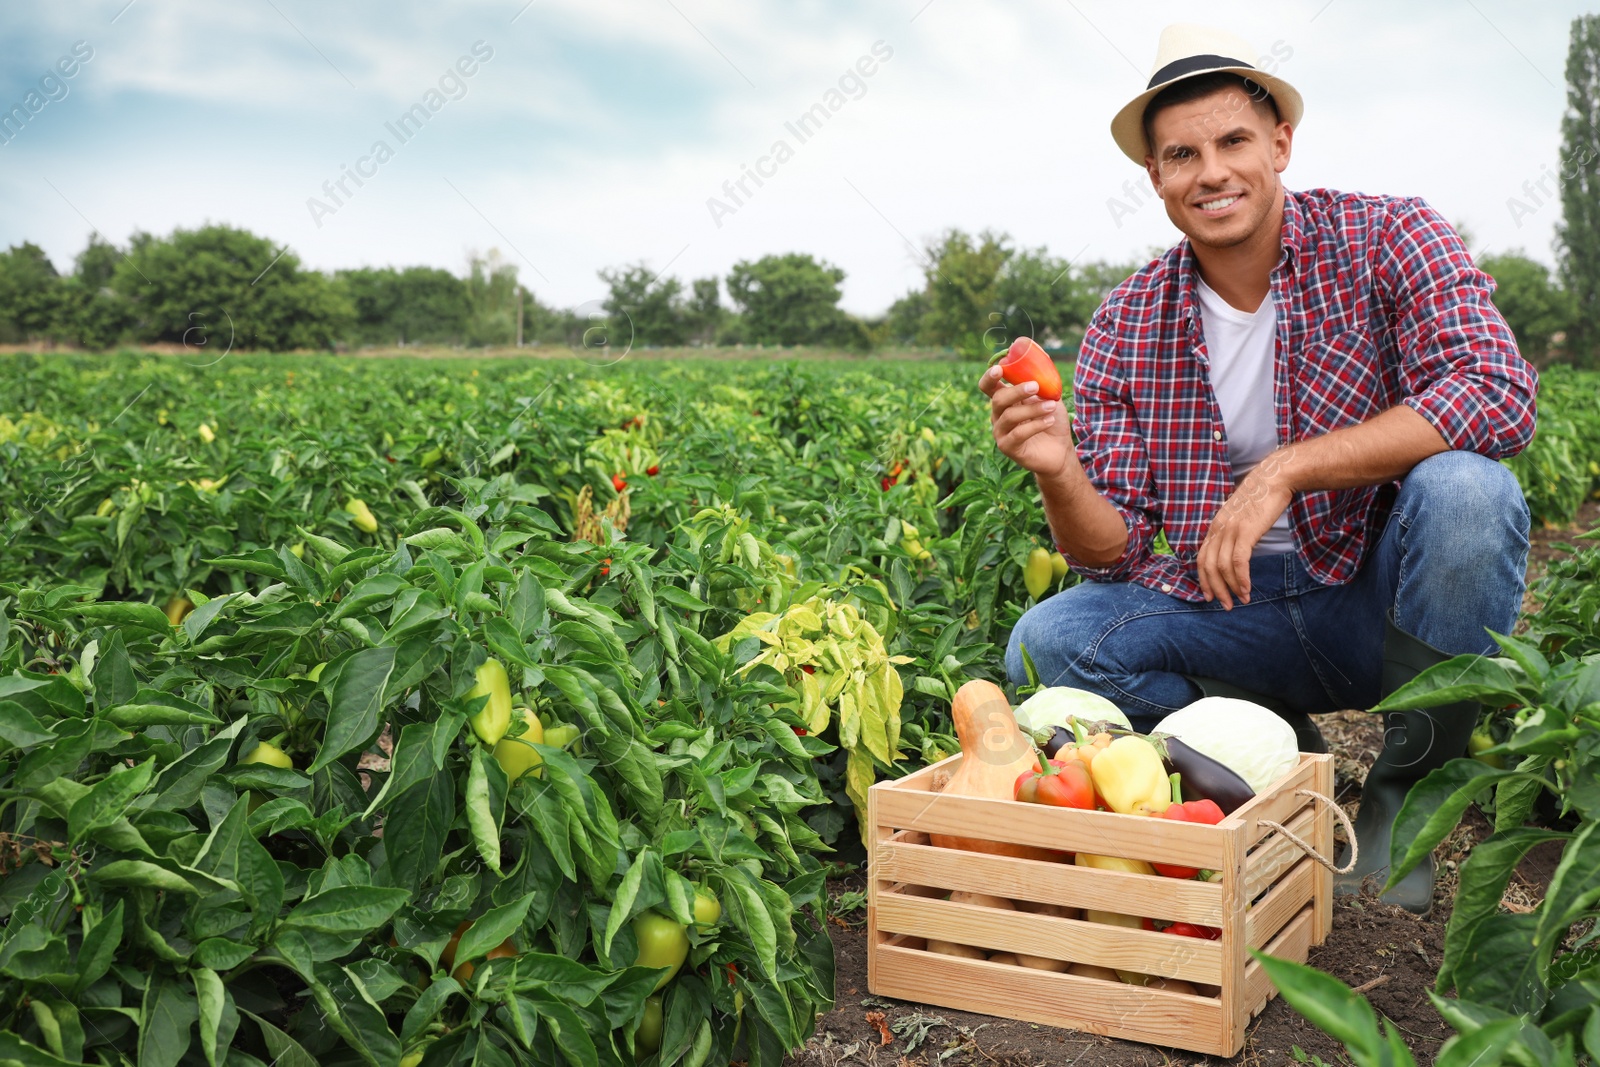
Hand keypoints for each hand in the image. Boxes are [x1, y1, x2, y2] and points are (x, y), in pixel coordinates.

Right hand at [979, 365, 1074, 478]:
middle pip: (998, 399)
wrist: (1060, 451)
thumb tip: (1042, 354)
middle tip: (1035, 386)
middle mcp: (998, 416)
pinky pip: (1018, 434)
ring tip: (1051, 406)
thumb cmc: (1052, 420)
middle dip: (1016, 391)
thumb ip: (1044, 380)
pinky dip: (1036, 425)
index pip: (988, 386)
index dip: (990, 377)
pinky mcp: (1008, 448)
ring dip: (1033, 409)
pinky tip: (1050, 421)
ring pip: (1010, 416)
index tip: (1000, 368)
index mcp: (1005, 400)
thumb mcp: (1051, 397)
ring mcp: (1001, 433)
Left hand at [1197, 449, 1295, 609]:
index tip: (1209, 595)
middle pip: (1208, 566)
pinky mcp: (1245, 531)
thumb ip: (1234, 534)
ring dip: (1231, 588)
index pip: (1201, 558)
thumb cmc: (1261, 499)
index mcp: (1215, 527)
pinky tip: (1246, 589)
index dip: (1203, 579)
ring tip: (1241, 600)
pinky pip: (1238, 561)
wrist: (1274, 479)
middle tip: (1225, 605)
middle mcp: (1218, 529)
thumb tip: (1236, 553)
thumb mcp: (1240, 518)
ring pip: (1222, 567)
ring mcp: (1230, 530)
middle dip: (1215, 589)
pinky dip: (1241, 578)